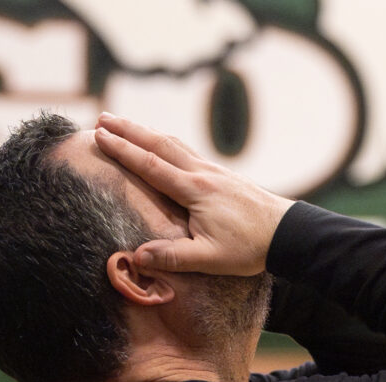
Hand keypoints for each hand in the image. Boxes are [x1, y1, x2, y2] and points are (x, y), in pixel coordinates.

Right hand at [94, 112, 294, 275]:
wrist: (287, 233)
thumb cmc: (249, 247)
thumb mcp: (210, 259)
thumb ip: (173, 257)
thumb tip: (137, 256)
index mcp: (195, 190)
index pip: (151, 165)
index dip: (123, 150)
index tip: (99, 136)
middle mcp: (203, 173)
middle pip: (160, 144)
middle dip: (129, 130)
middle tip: (101, 118)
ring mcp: (214, 172)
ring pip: (174, 144)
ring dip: (146, 131)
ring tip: (124, 123)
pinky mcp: (223, 176)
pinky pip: (188, 151)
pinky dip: (167, 142)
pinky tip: (163, 143)